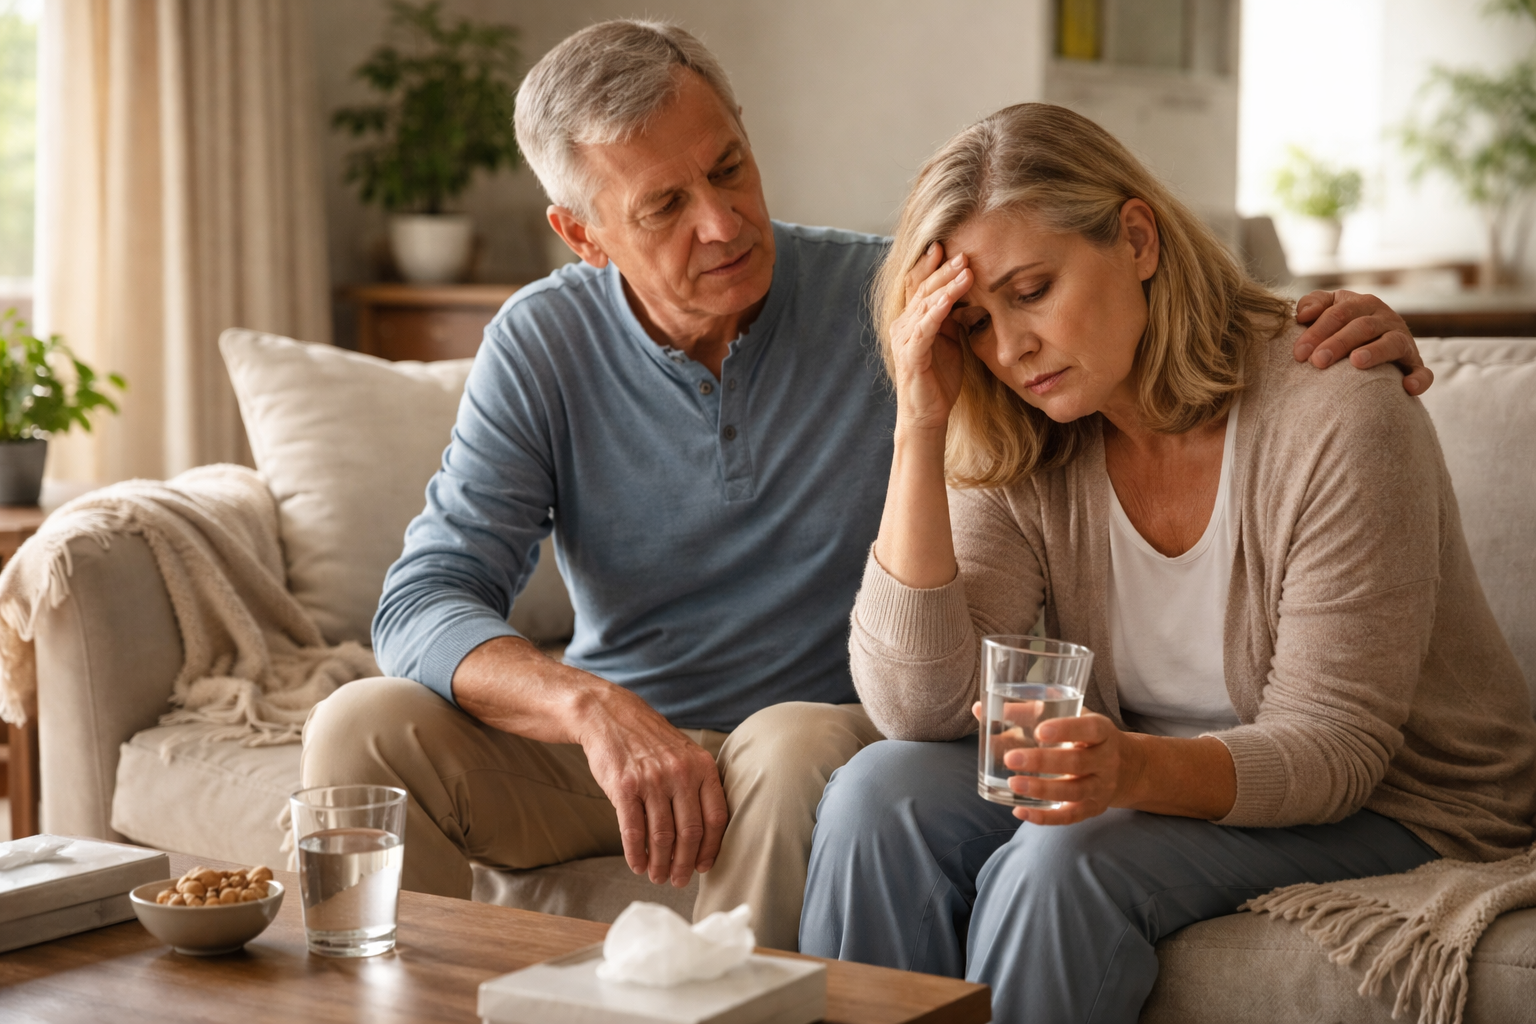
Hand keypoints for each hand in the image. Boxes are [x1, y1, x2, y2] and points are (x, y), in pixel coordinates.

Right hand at [579, 686, 729, 886]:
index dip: (712, 848)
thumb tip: (706, 835)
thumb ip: (698, 785)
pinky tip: (637, 864)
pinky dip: (636, 854)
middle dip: (685, 864)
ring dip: (660, 864)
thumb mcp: (685, 754)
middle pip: (690, 833)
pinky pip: (634, 831)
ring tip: (658, 876)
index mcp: (702, 767)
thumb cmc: (650, 741)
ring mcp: (652, 781)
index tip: (705, 866)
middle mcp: (680, 774)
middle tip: (680, 880)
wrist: (610, 716)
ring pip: (662, 837)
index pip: (716, 818)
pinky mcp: (624, 788)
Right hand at [890, 243, 968, 432]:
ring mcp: (905, 338)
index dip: (931, 264)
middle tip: (964, 251)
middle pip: (922, 288)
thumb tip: (968, 293)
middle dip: (943, 268)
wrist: (928, 414)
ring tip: (966, 268)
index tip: (949, 245)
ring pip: (925, 303)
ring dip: (946, 284)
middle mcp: (903, 325)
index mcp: (912, 320)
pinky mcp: (911, 354)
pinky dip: (939, 309)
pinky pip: (925, 326)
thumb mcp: (950, 340)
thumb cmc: (939, 379)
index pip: (920, 284)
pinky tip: (953, 296)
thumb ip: (952, 317)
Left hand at [998, 710, 1132, 823]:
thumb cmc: (1086, 736)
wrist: (1128, 767)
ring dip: (1042, 790)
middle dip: (1044, 762)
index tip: (1040, 730)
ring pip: (1074, 792)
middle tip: (1011, 758)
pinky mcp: (1093, 809)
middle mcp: (1106, 760)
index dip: (1067, 729)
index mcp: (1102, 731)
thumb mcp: (1070, 716)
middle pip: (1077, 762)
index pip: (1089, 729)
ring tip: (1013, 784)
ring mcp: (1101, 787)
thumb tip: (980, 708)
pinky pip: (1070, 817)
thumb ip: (1029, 711)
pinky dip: (1045, 818)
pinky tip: (1019, 811)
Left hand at [1294, 290, 1432, 395]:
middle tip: (1317, 361)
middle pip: (1362, 327)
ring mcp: (1403, 340)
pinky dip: (1419, 378)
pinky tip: (1407, 387)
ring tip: (1356, 362)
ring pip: (1392, 343)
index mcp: (1362, 304)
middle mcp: (1385, 318)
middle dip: (1338, 343)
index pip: (1339, 313)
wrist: (1377, 340)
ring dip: (1375, 352)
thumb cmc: (1343, 325)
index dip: (1317, 331)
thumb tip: (1302, 313)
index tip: (1299, 353)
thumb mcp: (1330, 307)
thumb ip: (1314, 304)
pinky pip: (1422, 370)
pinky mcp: (1415, 362)